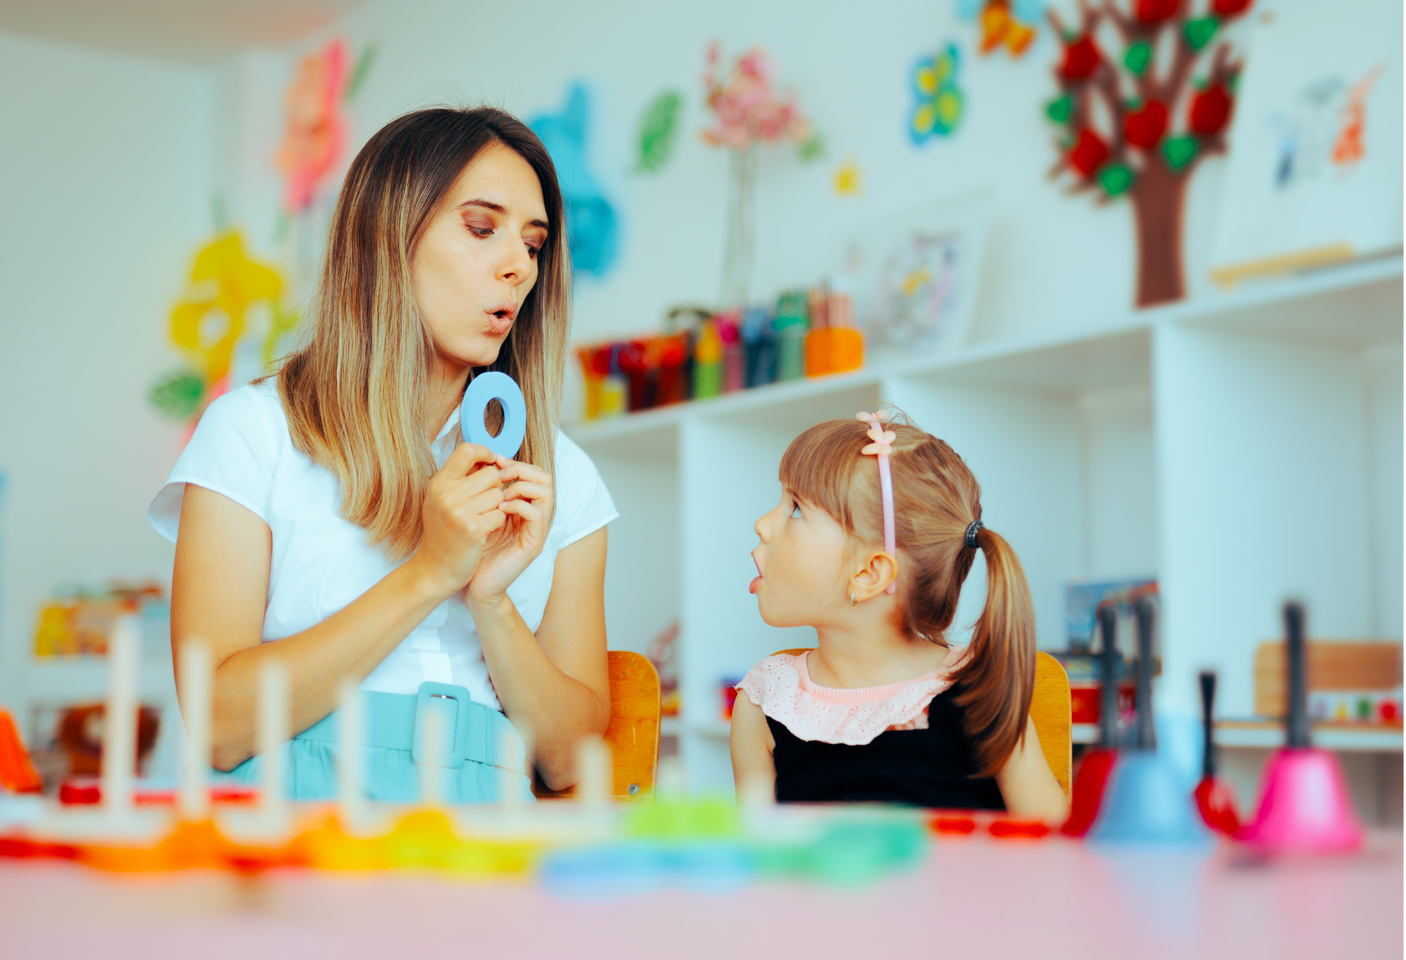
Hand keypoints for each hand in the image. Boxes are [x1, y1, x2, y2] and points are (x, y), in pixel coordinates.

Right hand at [409, 443, 506, 599]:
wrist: (434, 569)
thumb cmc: (443, 532)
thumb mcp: (442, 500)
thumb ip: (460, 479)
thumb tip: (489, 457)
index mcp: (439, 483)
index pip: (467, 450)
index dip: (485, 452)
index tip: (491, 462)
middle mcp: (447, 494)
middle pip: (491, 473)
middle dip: (495, 487)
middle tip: (485, 503)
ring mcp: (459, 511)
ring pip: (499, 494)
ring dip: (497, 506)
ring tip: (483, 518)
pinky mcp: (473, 529)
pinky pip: (500, 513)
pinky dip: (497, 522)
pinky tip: (485, 531)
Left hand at [465, 455, 554, 610]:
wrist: (468, 580)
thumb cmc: (469, 546)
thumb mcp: (476, 511)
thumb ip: (484, 490)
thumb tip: (481, 461)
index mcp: (522, 506)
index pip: (533, 473)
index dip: (515, 462)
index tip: (493, 460)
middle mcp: (534, 515)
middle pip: (545, 478)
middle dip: (522, 469)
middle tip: (499, 473)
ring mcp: (536, 530)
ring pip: (547, 492)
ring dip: (522, 486)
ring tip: (500, 494)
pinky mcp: (533, 543)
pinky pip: (537, 515)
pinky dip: (519, 505)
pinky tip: (499, 509)